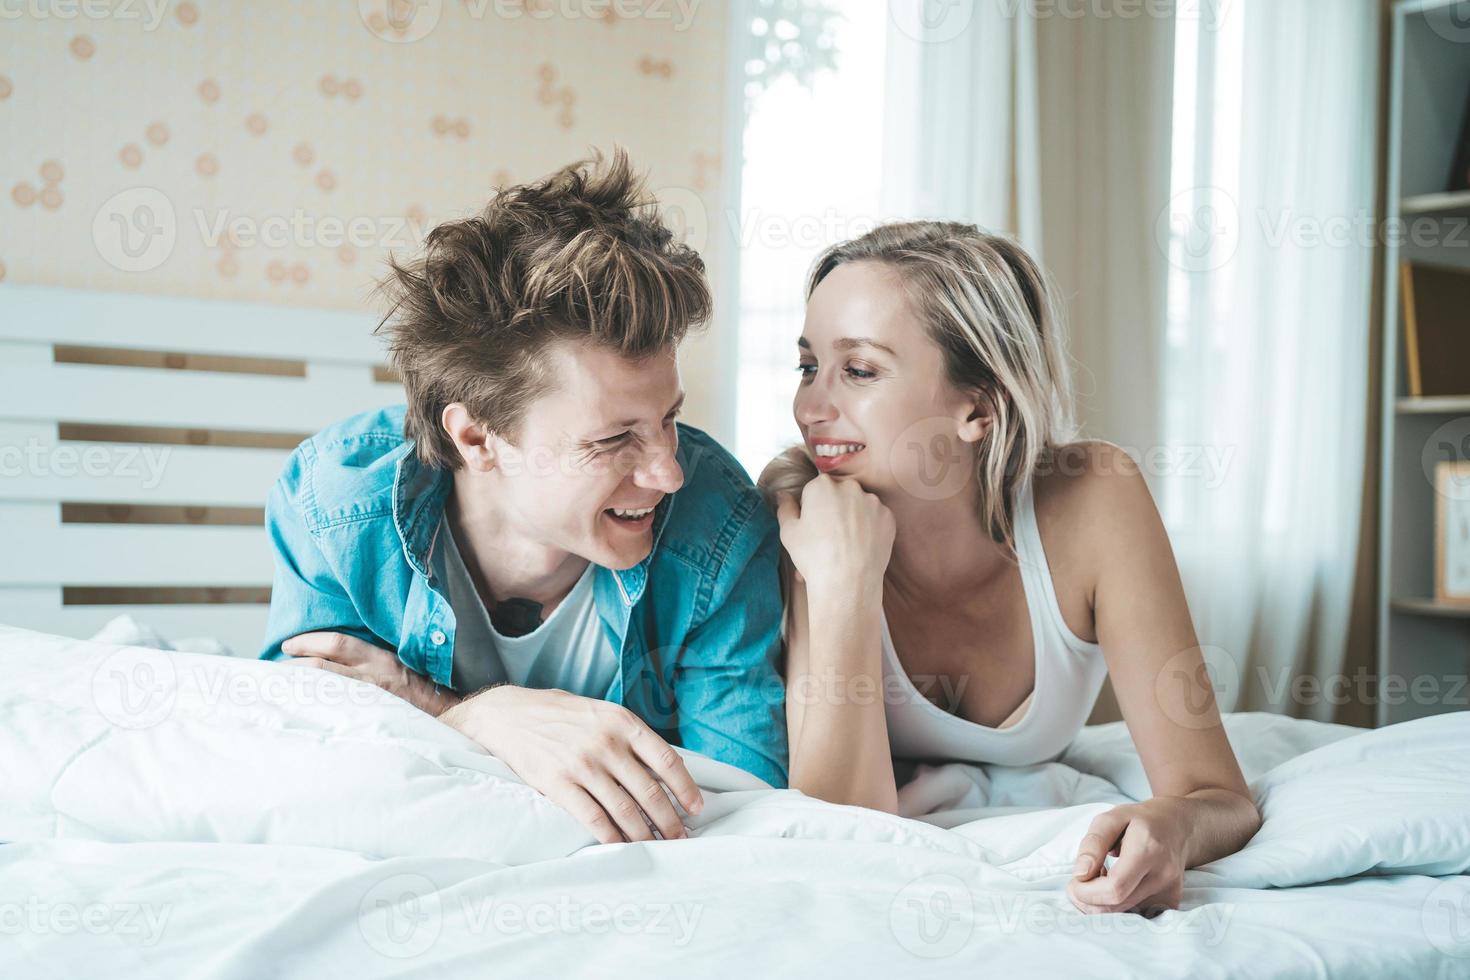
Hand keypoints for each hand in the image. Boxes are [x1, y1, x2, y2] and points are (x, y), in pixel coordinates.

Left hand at [283, 631, 460, 716]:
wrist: (446, 717)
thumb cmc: (420, 691)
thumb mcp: (397, 665)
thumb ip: (370, 661)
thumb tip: (333, 658)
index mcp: (380, 658)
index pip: (337, 643)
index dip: (308, 642)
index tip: (288, 645)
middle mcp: (373, 677)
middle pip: (322, 667)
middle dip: (293, 667)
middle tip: (273, 671)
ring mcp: (369, 701)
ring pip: (324, 691)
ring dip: (297, 689)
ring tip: (278, 691)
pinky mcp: (369, 720)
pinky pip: (335, 714)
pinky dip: (314, 712)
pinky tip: (299, 714)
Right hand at [439, 686, 703, 844]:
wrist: (508, 715)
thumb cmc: (560, 715)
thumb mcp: (601, 713)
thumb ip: (630, 737)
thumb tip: (665, 768)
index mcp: (621, 721)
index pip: (666, 759)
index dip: (685, 788)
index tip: (696, 808)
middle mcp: (606, 743)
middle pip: (649, 791)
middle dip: (669, 820)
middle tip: (681, 838)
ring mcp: (582, 764)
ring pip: (625, 809)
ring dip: (645, 833)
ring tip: (657, 846)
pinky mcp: (558, 784)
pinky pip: (593, 818)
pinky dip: (612, 838)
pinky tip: (622, 847)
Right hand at [774, 474, 894, 601]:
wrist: (847, 582)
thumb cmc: (813, 557)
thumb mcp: (788, 532)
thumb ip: (785, 507)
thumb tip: (784, 494)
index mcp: (822, 485)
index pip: (815, 489)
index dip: (812, 508)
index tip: (812, 526)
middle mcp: (850, 487)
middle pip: (839, 494)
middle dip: (834, 509)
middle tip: (828, 537)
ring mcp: (872, 501)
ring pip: (859, 505)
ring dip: (853, 518)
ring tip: (845, 545)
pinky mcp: (888, 517)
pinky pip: (876, 518)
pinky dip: (869, 528)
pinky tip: (861, 546)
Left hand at [1067, 800, 1187, 915]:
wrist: (1176, 826)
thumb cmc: (1138, 820)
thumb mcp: (1110, 819)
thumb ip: (1092, 845)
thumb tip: (1080, 875)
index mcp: (1148, 849)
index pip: (1114, 888)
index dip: (1087, 892)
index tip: (1074, 882)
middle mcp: (1164, 875)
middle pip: (1117, 905)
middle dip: (1089, 899)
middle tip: (1080, 882)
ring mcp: (1171, 891)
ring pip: (1124, 914)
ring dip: (1103, 901)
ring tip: (1102, 877)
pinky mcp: (1172, 902)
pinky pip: (1136, 914)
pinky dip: (1119, 904)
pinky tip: (1118, 886)